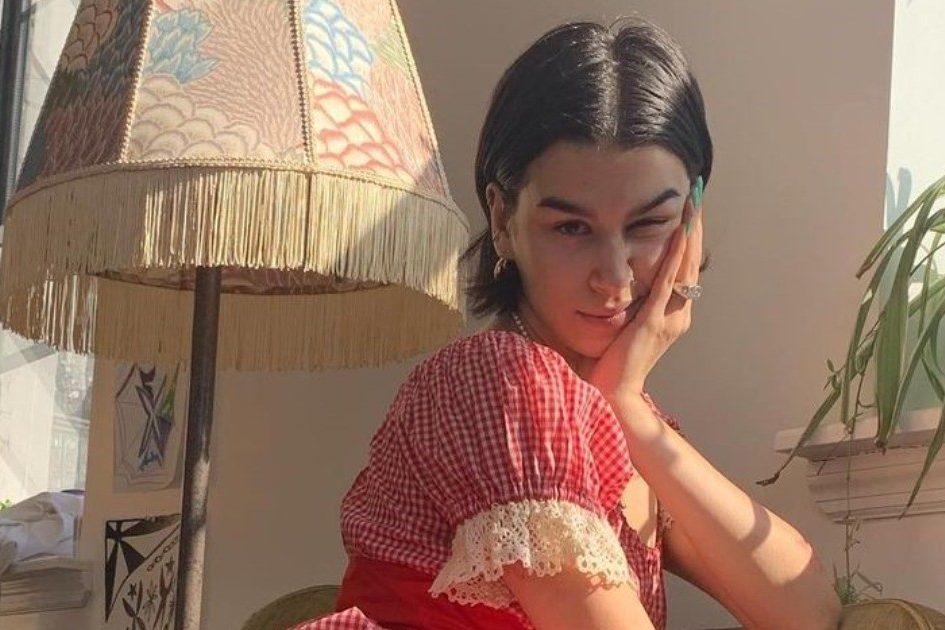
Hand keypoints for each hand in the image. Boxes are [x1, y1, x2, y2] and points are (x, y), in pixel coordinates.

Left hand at [586, 195, 702, 405]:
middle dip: (695, 226)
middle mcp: (679, 314)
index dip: (689, 238)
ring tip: (694, 203)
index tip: (691, 209)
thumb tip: (625, 282)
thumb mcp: (628, 325)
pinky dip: (673, 256)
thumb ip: (634, 304)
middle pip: (691, 262)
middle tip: (698, 194)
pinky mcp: (653, 320)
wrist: (613, 392)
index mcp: (674, 314)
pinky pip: (666, 282)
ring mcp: (669, 317)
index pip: (684, 268)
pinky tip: (678, 232)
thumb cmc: (614, 362)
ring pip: (684, 267)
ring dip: (689, 232)